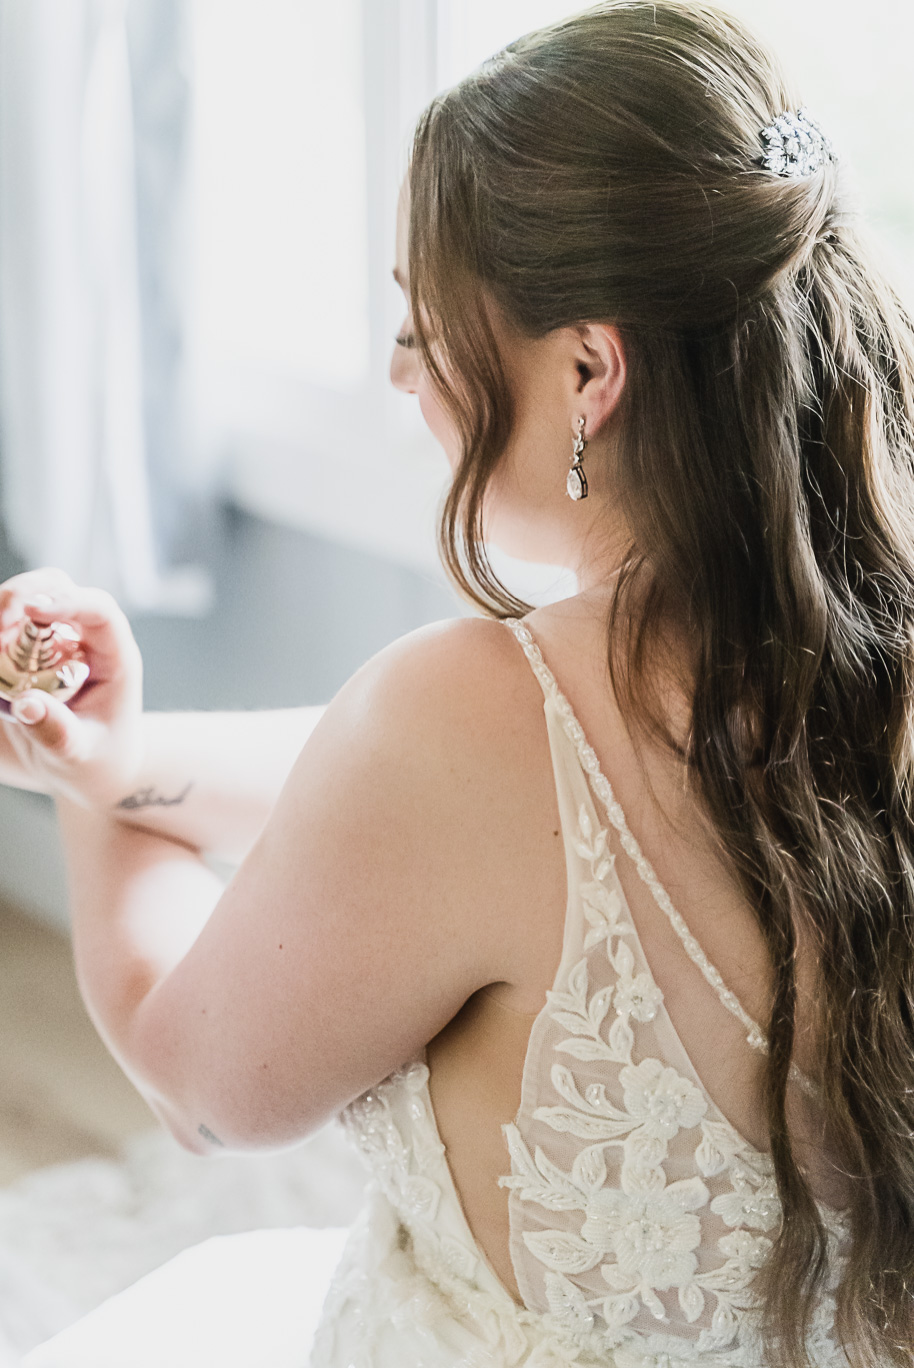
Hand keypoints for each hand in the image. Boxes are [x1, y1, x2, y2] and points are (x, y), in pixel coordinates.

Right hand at [0, 568, 143, 809]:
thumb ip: (57, 733)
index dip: (67, 602)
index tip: (31, 611)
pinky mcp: (26, 647)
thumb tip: (27, 704)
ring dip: (0, 612)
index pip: (100, 611)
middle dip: (21, 596)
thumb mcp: (79, 756)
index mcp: (114, 658)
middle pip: (56, 588)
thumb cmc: (96, 763)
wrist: (86, 770)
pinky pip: (4, 625)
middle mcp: (85, 638)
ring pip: (26, 596)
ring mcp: (54, 638)